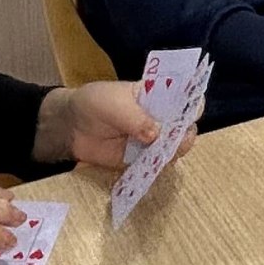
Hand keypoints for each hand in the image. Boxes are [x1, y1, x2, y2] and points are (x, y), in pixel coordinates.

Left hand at [34, 80, 180, 168]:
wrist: (70, 127)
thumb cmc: (94, 104)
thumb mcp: (114, 104)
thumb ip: (136, 119)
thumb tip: (158, 135)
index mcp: (159, 96)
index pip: (186, 98)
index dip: (193, 104)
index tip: (190, 112)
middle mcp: (161, 119)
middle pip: (186, 127)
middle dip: (184, 133)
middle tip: (174, 138)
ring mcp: (152, 141)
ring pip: (175, 149)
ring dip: (172, 152)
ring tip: (160, 153)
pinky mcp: (141, 160)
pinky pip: (156, 166)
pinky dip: (156, 167)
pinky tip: (150, 166)